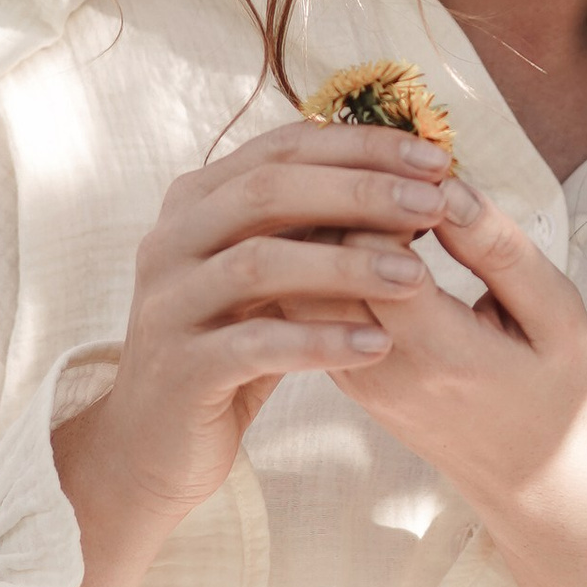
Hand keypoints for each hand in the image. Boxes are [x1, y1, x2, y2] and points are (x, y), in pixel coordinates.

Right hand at [16, 121, 448, 586]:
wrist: (150, 441)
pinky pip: (255, 345)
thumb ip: (312, 228)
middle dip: (360, 191)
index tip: (436, 156)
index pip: (284, 148)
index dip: (362, 145)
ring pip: (260, 263)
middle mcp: (171, 239)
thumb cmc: (229, 343)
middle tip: (434, 202)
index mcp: (196, 200)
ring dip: (346, 265)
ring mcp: (170, 303)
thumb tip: (411, 183)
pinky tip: (377, 345)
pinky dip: (320, 340)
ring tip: (418, 277)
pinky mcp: (181, 368)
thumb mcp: (267, 275)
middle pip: (268, 192)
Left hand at [339, 176, 586, 520]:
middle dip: (351, 204)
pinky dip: (329, 261)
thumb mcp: (557, 316)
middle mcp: (383, 371)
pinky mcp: (343, 377)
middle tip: (401, 179)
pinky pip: (308, 307)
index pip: (371, 254)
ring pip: (301, 284)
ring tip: (389, 207)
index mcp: (444, 356)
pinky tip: (376, 237)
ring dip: (334, 231)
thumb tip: (445, 186)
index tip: (428, 175)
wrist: (533, 480)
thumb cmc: (556, 388)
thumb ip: (500, 251)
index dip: (388, 197)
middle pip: (322, 263)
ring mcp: (355, 379)